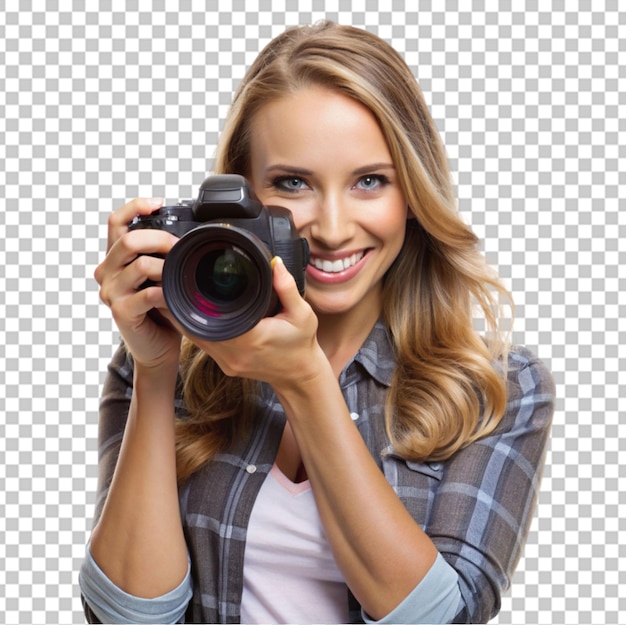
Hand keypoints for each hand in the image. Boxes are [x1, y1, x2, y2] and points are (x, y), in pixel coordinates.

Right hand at [94, 198, 181, 370]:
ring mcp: (111, 293)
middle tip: (180, 249)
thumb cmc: (161, 309)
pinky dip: (166, 292)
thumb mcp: (160, 276)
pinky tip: (174, 296)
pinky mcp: (121, 312)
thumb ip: (161, 255)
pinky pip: (147, 294)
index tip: (159, 204)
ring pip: (140, 265)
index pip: (116, 222)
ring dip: (167, 267)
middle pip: (128, 239)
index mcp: (115, 258)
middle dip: (160, 239)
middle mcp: (107, 272)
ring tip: (180, 276)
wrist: (158, 347)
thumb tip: (186, 233)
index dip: (135, 207)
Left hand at [184, 257, 324, 389]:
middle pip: (197, 326)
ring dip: (188, 317)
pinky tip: (193, 314)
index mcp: (251, 338)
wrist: (299, 374)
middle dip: (188, 305)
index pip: (214, 317)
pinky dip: (196, 328)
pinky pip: (203, 345)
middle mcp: (235, 353)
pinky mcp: (225, 365)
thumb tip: (276, 263)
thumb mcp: (302, 314)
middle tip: (180, 283)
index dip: (199, 300)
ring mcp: (227, 362)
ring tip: (181, 295)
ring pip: (195, 337)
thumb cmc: (301, 343)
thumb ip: (287, 288)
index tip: (193, 282)